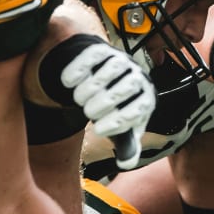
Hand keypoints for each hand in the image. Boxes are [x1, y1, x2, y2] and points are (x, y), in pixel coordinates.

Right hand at [61, 43, 154, 168]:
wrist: (101, 79)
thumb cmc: (114, 109)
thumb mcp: (122, 128)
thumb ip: (126, 146)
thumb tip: (126, 163)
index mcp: (146, 97)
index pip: (140, 107)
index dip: (119, 120)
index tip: (98, 129)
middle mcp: (137, 75)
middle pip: (126, 86)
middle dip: (103, 103)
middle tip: (88, 113)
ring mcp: (121, 60)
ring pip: (110, 69)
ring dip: (90, 87)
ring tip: (78, 99)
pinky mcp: (102, 50)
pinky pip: (92, 54)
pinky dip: (78, 68)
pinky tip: (67, 82)